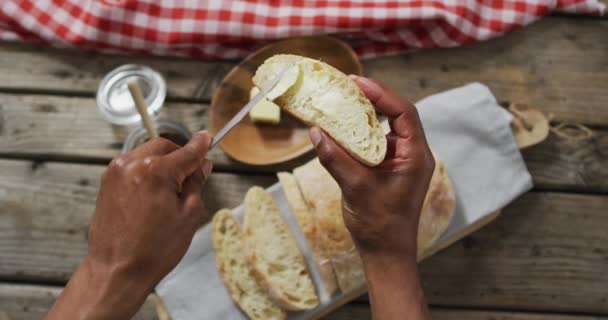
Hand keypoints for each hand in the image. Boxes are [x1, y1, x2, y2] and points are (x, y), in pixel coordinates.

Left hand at [46, 132, 212, 319]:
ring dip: (163, 163)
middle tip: (193, 174)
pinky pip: (133, 166)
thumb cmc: (153, 250)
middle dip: (180, 155)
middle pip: (165, 146)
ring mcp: (116, 172)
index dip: (201, 145)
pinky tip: (154, 194)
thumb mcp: (188, 215)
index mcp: (156, 171)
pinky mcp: (107, 182)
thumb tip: (201, 166)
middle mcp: (132, 165)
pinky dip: (147, 171)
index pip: (187, 151)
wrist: (116, 271)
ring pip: (148, 153)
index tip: (208, 138)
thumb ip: (196, 183)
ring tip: (171, 190)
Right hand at [309, 76, 434, 259]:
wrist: (385, 253)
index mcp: (416, 156)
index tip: (357, 83)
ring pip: (383, 129)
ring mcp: (400, 162)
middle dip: (371, 99)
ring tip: (340, 102)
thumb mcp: (356, 189)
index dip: (381, 94)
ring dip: (362, 116)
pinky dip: (357, 135)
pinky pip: (373, 144)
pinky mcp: (387, 169)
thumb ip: (336, 159)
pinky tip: (339, 130)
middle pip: (395, 115)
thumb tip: (316, 132)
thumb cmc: (379, 225)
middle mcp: (411, 154)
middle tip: (345, 86)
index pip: (404, 113)